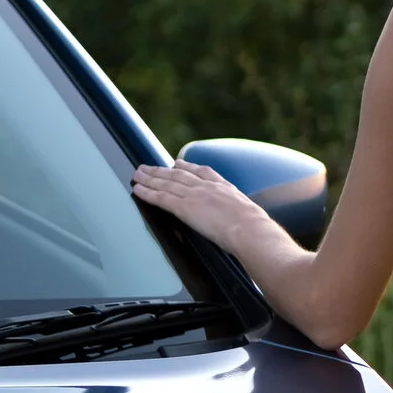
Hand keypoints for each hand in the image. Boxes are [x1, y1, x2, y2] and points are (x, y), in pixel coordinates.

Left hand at [130, 160, 264, 253]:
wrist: (250, 230)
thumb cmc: (254, 228)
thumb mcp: (249, 213)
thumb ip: (239, 213)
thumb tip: (244, 222)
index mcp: (223, 187)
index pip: (202, 172)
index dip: (187, 166)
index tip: (177, 162)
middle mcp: (207, 187)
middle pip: (179, 174)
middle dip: (161, 170)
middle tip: (147, 166)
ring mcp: (195, 195)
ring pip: (167, 183)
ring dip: (149, 178)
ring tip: (137, 174)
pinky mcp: (185, 207)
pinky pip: (161, 198)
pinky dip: (148, 193)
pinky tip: (138, 190)